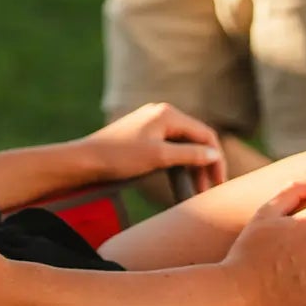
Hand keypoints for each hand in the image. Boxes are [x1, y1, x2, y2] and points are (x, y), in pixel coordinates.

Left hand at [87, 102, 225, 192]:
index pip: (205, 134)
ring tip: (196, 190)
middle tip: (208, 191)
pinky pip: (169, 148)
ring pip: (183, 145)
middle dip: (205, 165)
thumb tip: (214, 154)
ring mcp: (152, 123)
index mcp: (168, 114)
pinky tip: (180, 180)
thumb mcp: (159, 157)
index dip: (216, 159)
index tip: (219, 184)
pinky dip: (178, 164)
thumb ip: (190, 154)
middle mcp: (162, 114)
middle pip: (195, 140)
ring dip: (192, 167)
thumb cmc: (121, 157)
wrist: (86, 160)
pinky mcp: (144, 135)